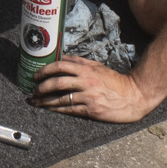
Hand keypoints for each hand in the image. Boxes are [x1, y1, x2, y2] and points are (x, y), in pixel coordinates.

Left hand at [30, 54, 158, 123]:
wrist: (134, 96)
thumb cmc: (116, 81)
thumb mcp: (98, 67)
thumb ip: (80, 62)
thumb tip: (63, 58)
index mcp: (87, 69)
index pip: (60, 66)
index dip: (45, 70)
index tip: (36, 75)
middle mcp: (86, 81)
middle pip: (57, 82)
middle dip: (41, 87)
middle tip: (32, 90)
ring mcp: (88, 96)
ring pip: (60, 98)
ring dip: (44, 101)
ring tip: (35, 102)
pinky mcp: (91, 110)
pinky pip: (69, 110)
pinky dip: (56, 109)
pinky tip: (48, 109)